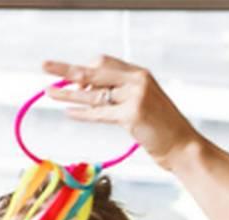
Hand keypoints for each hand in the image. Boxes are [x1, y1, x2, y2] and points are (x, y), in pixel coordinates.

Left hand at [41, 56, 202, 169]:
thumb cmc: (163, 130)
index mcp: (140, 74)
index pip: (104, 62)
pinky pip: (100, 113)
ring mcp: (135, 96)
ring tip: (49, 92)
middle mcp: (137, 81)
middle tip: (45, 66)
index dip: (85, 69)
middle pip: (94, 70)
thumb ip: (120, 96)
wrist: (183, 148)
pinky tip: (68, 112)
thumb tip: (89, 93)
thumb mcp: (143, 105)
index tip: (70, 78)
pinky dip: (82, 113)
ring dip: (67, 93)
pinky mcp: (132, 114)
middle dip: (67, 69)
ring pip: (93, 93)